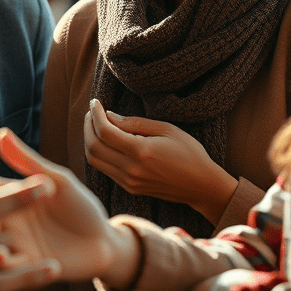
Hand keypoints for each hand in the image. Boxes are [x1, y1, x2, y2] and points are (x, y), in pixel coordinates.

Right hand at [0, 128, 140, 289]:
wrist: (103, 242)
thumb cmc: (79, 206)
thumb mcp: (56, 181)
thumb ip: (27, 162)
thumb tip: (1, 134)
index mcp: (11, 196)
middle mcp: (6, 219)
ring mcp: (14, 243)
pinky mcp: (27, 266)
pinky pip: (10, 267)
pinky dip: (2, 261)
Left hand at [84, 99, 237, 225]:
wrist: (202, 186)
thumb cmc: (189, 153)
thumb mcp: (166, 130)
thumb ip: (135, 123)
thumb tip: (109, 116)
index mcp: (141, 153)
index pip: (105, 132)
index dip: (96, 115)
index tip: (95, 102)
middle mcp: (131, 170)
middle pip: (94, 147)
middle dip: (88, 126)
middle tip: (92, 112)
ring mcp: (129, 182)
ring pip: (95, 160)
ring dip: (89, 139)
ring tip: (95, 123)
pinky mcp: (130, 188)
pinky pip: (104, 169)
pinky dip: (99, 152)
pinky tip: (105, 140)